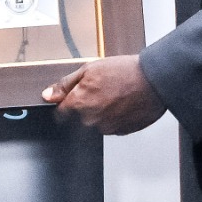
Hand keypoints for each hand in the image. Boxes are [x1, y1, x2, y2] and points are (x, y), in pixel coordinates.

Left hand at [42, 55, 165, 134]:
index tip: (72, 97)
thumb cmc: (124, 72)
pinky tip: (123, 103)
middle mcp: (91, 120)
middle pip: (79, 117)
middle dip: (85, 105)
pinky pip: (112, 126)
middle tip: (100, 90)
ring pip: (96, 122)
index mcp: (79, 104)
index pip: (61, 113)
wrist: (153, 80)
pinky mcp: (122, 132)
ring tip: (115, 95)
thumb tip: (48, 95)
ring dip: (101, 111)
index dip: (66, 102)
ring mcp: (107, 128)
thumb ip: (65, 85)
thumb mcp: (89, 69)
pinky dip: (114, 117)